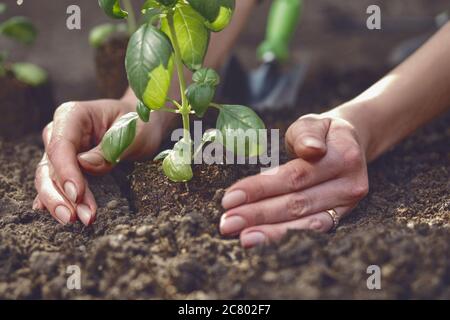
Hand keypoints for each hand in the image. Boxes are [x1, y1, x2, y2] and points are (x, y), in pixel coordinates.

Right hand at [33, 96, 169, 225]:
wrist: (142, 124)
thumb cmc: (138, 123)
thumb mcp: (132, 134)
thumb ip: (109, 149)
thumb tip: (85, 165)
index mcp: (72, 116)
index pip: (60, 146)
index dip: (66, 172)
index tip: (77, 194)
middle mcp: (59, 133)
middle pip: (48, 167)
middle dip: (61, 195)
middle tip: (79, 217)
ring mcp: (60, 152)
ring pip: (49, 180)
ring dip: (61, 203)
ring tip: (80, 220)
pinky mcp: (65, 168)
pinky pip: (56, 186)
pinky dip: (60, 202)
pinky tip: (62, 217)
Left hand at [220, 113, 368, 247]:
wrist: (348, 145)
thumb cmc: (320, 134)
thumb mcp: (313, 123)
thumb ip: (307, 134)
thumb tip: (312, 149)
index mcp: (342, 156)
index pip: (294, 176)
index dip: (260, 188)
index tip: (230, 198)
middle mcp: (349, 185)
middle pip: (297, 203)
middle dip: (258, 215)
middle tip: (228, 224)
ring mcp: (347, 206)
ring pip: (304, 223)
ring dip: (271, 233)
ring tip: (243, 238)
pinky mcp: (340, 218)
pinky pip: (312, 232)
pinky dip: (286, 237)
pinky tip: (263, 242)